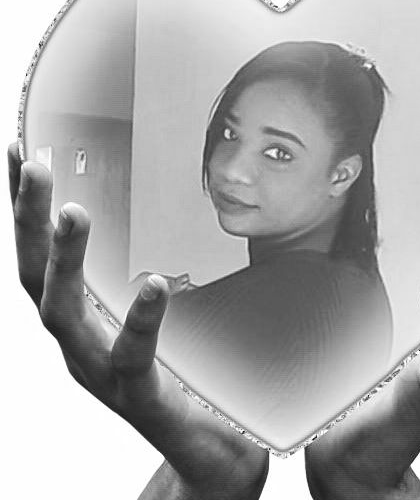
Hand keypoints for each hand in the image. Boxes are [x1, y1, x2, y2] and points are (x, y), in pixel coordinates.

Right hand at [8, 142, 268, 499]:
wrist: (206, 456)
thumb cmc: (183, 384)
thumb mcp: (157, 323)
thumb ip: (146, 285)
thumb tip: (157, 231)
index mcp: (82, 322)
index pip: (41, 259)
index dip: (26, 211)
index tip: (22, 154)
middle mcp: (79, 345)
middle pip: (36, 277)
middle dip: (28, 219)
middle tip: (30, 162)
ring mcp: (103, 373)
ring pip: (64, 314)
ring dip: (63, 261)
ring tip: (71, 210)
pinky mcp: (141, 396)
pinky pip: (132, 354)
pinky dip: (139, 319)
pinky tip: (155, 283)